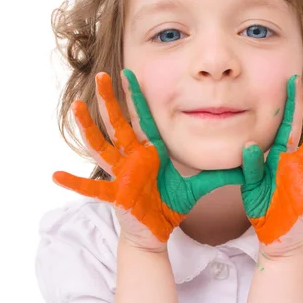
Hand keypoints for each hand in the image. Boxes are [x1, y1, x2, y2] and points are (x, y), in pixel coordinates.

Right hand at [52, 70, 243, 250]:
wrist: (156, 230)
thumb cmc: (170, 205)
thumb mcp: (198, 187)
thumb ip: (219, 175)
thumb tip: (246, 164)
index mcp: (150, 152)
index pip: (142, 119)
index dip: (136, 97)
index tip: (129, 73)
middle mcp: (132, 158)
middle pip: (119, 124)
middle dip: (111, 100)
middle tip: (104, 74)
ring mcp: (120, 175)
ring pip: (102, 146)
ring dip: (89, 128)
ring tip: (77, 109)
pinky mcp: (115, 194)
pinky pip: (92, 189)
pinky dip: (75, 184)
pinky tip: (56, 176)